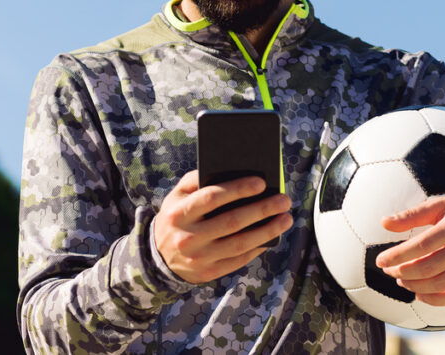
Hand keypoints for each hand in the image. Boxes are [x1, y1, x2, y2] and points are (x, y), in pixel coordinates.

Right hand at [153, 170, 292, 283]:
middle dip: (261, 209)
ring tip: (286, 218)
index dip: (237, 189)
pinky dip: (258, 247)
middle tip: (283, 200)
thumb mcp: (176, 196)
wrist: (158, 257)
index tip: (261, 182)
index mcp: (179, 213)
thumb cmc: (177, 217)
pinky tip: (272, 236)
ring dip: (267, 230)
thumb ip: (195, 180)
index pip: (211, 198)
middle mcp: (188, 237)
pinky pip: (239, 259)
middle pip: (231, 221)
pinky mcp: (209, 272)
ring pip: (240, 244)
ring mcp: (199, 258)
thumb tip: (230, 171)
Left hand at [374, 194, 444, 305]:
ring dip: (415, 286)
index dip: (397, 256)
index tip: (381, 260)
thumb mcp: (443, 203)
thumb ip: (413, 214)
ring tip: (402, 281)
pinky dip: (437, 300)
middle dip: (403, 272)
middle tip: (389, 270)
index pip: (420, 245)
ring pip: (441, 284)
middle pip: (428, 267)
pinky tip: (421, 294)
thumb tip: (384, 223)